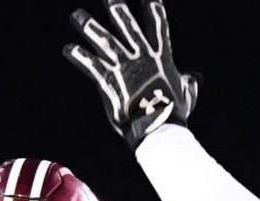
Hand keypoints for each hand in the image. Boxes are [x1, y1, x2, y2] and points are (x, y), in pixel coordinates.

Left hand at [64, 0, 198, 148]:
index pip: (158, 26)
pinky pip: (90, 64)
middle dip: (116, 8)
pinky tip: (67, 49)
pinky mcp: (108, 80)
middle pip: (127, 25)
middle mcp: (141, 57)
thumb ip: (188, 84)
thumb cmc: (171, 115)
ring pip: (104, 40)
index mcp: (161, 58)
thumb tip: (191, 79)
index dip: (154, 8)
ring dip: (89, 26)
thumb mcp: (185, 96)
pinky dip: (78, 55)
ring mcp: (124, 67)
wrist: (157, 128)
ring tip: (77, 15)